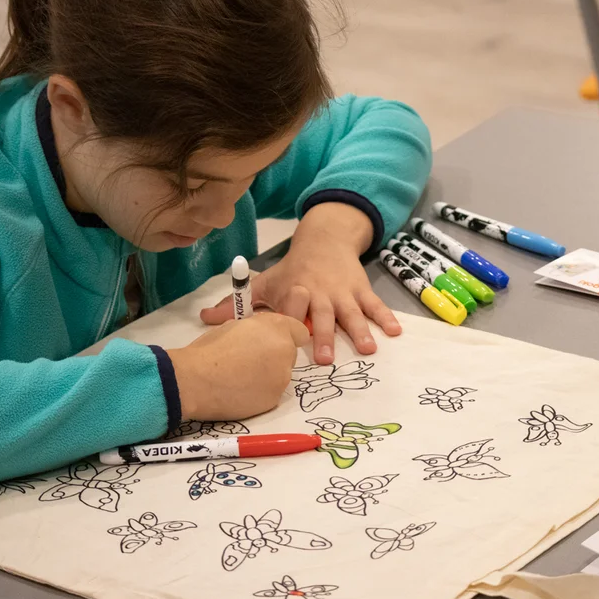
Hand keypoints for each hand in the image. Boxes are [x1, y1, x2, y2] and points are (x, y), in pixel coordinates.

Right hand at [169, 313, 310, 419]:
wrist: (195, 380)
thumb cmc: (209, 348)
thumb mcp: (234, 324)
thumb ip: (257, 328)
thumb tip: (259, 335)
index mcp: (277, 328)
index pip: (298, 331)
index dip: (284, 335)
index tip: (270, 340)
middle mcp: (286, 353)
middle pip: (289, 354)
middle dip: (275, 355)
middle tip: (249, 360)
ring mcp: (282, 379)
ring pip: (281, 374)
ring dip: (268, 374)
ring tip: (240, 377)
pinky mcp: (274, 400)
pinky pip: (271, 393)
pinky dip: (260, 392)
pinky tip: (239, 391)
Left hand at [200, 202, 401, 363]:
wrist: (324, 239)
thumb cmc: (292, 270)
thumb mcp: (264, 283)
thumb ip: (235, 305)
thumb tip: (203, 319)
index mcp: (294, 294)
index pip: (290, 313)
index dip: (290, 325)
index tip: (290, 344)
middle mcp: (319, 295)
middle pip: (322, 316)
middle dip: (325, 336)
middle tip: (327, 359)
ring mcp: (342, 293)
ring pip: (351, 313)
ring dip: (359, 330)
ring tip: (368, 348)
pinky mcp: (360, 289)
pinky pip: (374, 305)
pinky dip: (385, 317)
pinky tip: (395, 332)